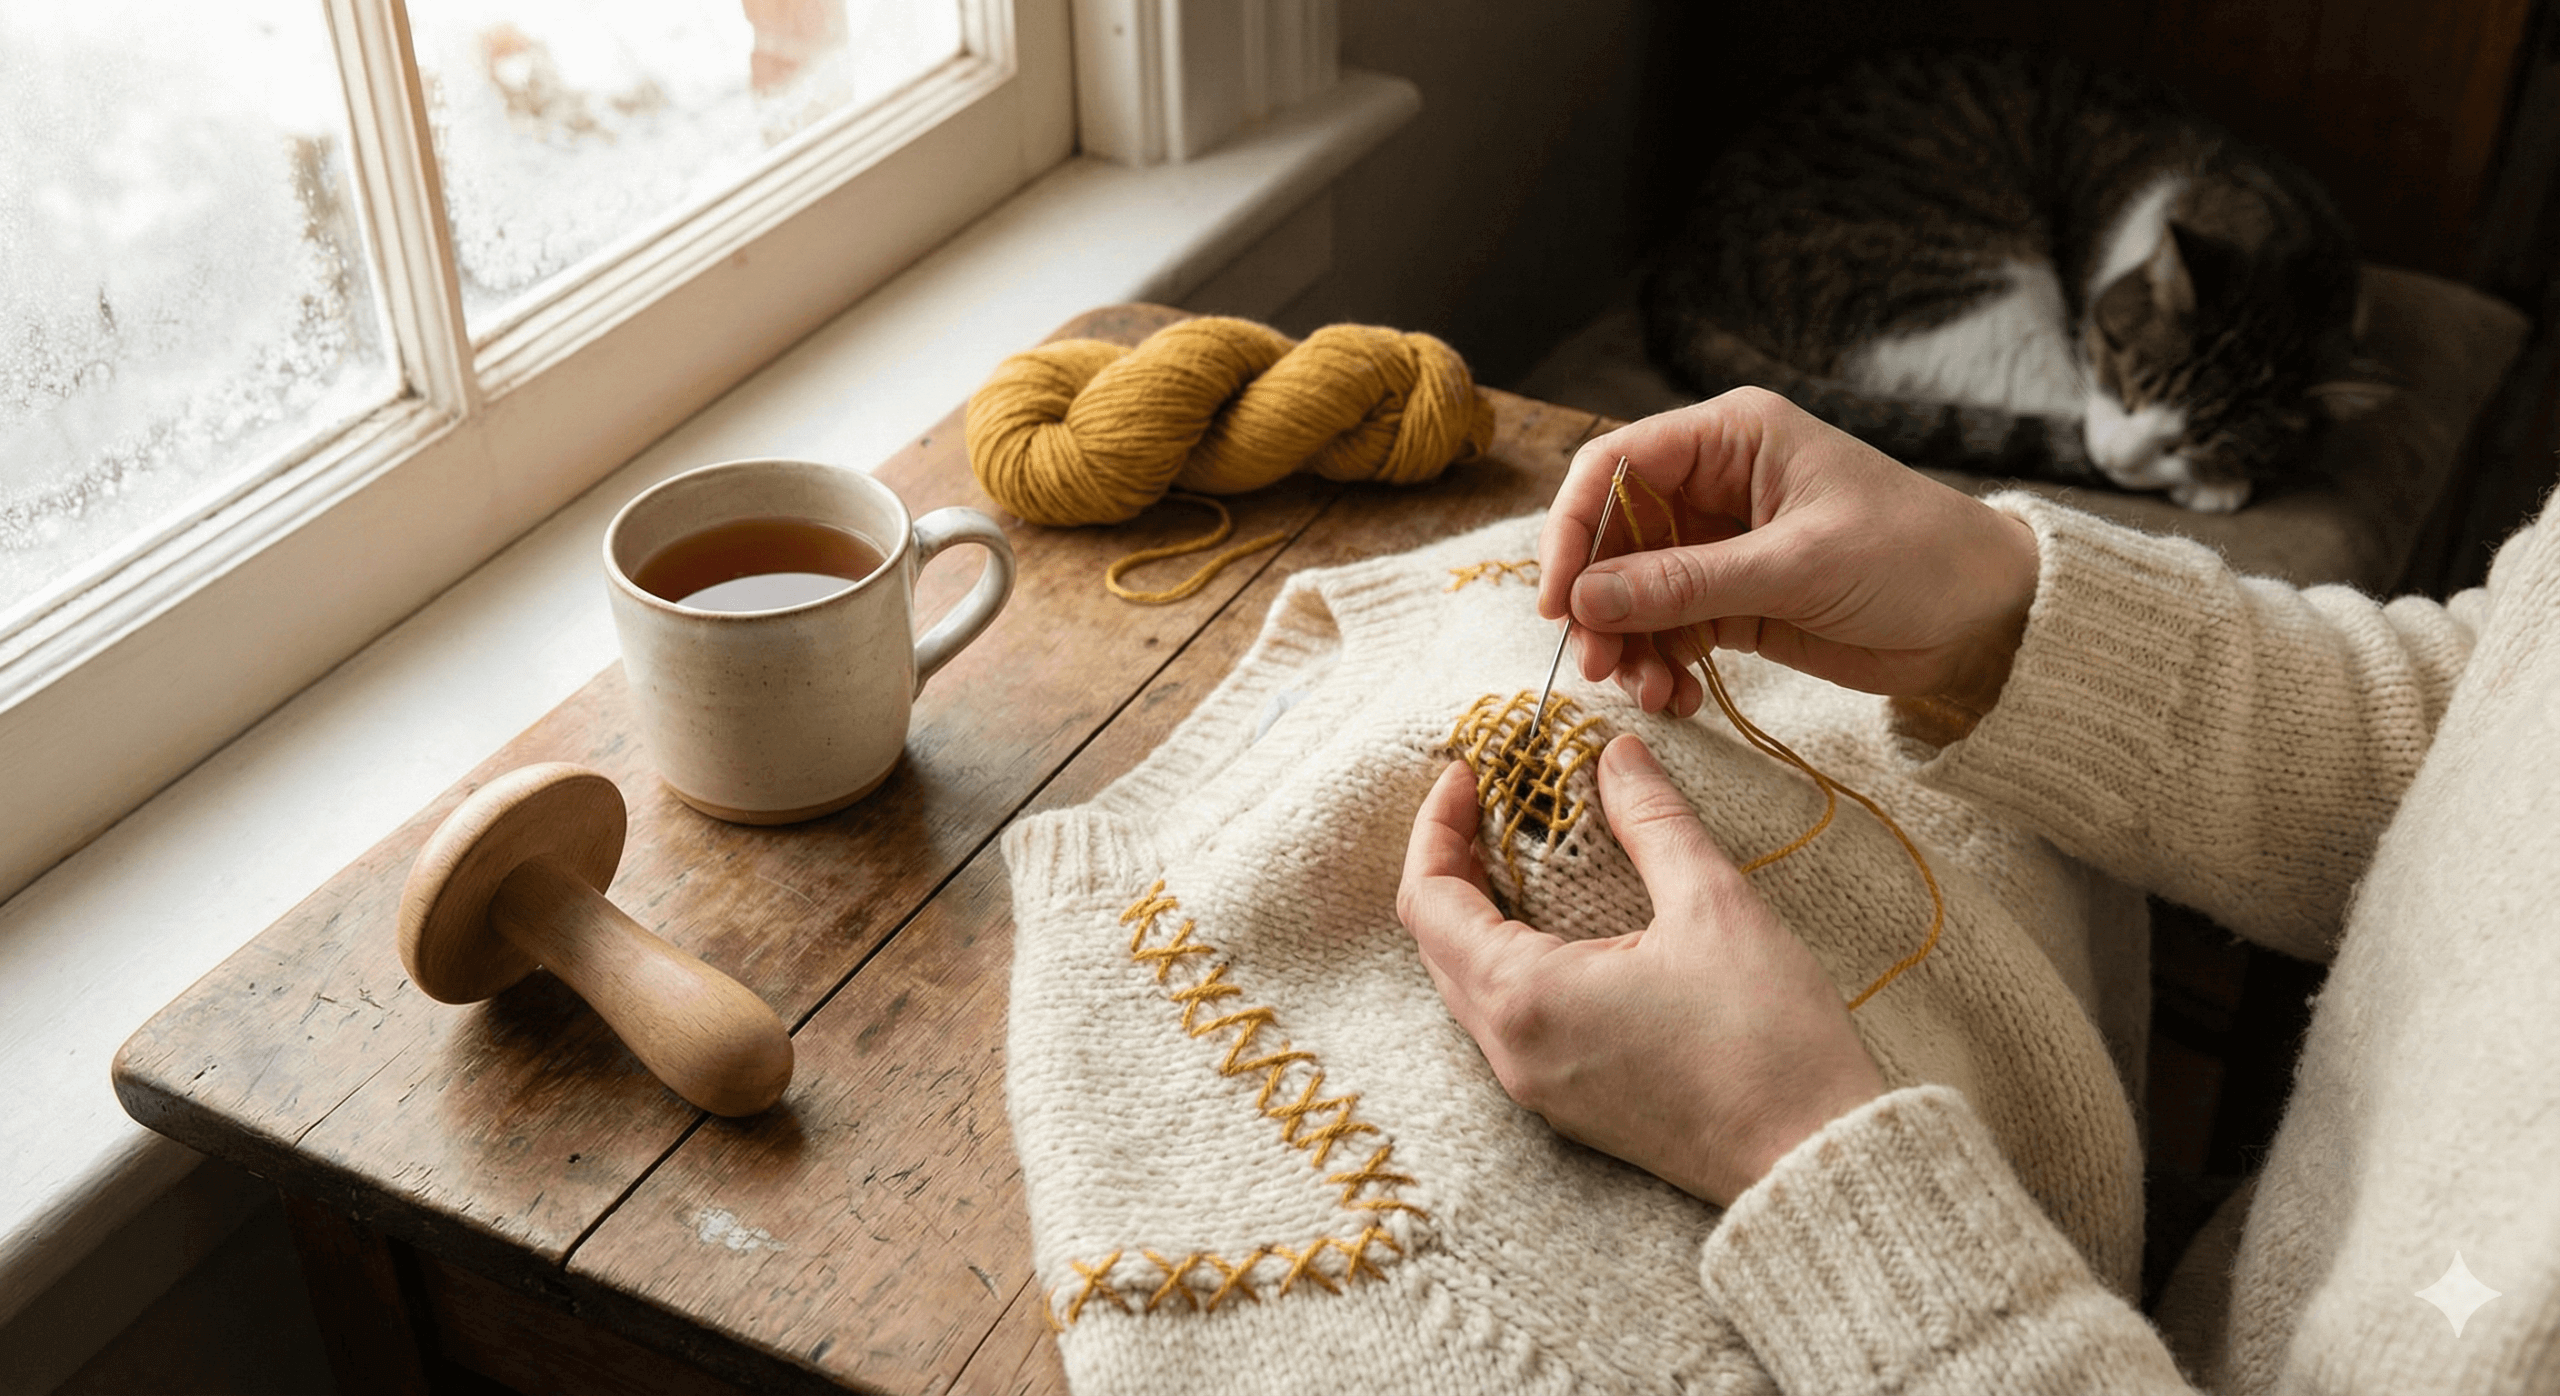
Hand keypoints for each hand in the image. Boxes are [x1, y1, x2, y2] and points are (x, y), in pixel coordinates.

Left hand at [1396, 733, 1884, 1206]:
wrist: (1815, 1159)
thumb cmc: (1767, 1039)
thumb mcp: (1711, 906)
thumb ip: (1652, 820)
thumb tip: (1616, 755)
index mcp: (1523, 998)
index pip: (1428, 899)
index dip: (1437, 826)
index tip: (1469, 774)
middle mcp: (1510, 1051)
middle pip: (1436, 942)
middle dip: (1453, 863)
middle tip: (1495, 804)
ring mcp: (1536, 1087)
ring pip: (1468, 984)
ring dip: (1480, 914)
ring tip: (1525, 853)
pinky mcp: (1569, 1105)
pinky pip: (1508, 1019)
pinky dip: (1510, 960)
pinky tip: (1561, 925)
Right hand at [1536, 388, 2038, 718]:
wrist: (1990, 619)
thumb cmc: (1914, 557)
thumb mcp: (1798, 566)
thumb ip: (1687, 582)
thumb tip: (1585, 597)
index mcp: (1730, 437)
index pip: (1614, 464)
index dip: (1572, 528)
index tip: (1558, 601)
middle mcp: (1714, 482)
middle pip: (1611, 534)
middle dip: (1598, 602)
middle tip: (1600, 664)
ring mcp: (1720, 544)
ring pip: (1632, 590)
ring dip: (1628, 644)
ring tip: (1649, 693)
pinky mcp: (1734, 600)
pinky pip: (1668, 630)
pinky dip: (1662, 666)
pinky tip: (1681, 698)